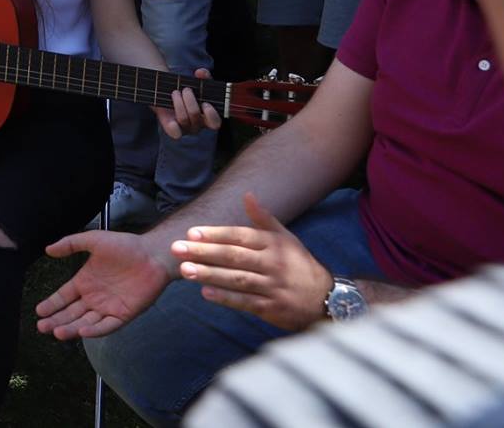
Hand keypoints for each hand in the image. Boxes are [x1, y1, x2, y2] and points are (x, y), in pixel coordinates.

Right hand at [35, 229, 173, 339]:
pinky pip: (107, 325)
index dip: (52, 304)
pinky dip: (95, 330)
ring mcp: (108, 307)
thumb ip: (71, 244)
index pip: (63, 297)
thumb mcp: (94, 240)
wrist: (152, 255)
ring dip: (71, 328)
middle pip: (71, 313)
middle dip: (56, 321)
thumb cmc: (125, 246)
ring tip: (57, 332)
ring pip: (85, 322)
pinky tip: (82, 331)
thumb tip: (48, 249)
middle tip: (42, 327)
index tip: (38, 311)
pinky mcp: (123, 315)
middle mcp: (94, 297)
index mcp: (85, 282)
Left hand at [152, 67, 222, 138]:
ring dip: (179, 104)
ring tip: (175, 92)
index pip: (215, 123)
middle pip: (196, 117)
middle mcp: (198, 124)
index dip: (212, 115)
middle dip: (191, 103)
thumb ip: (203, 76)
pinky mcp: (172, 128)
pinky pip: (175, 132)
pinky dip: (174, 128)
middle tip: (186, 90)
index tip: (206, 104)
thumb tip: (201, 72)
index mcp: (208, 116)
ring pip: (184, 120)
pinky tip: (172, 122)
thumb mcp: (198, 82)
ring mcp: (185, 128)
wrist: (168, 92)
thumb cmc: (189, 89)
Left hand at [170, 193, 331, 331]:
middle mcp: (272, 263)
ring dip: (209, 274)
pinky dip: (226, 298)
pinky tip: (205, 293)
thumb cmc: (298, 264)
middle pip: (234, 256)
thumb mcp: (286, 238)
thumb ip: (263, 218)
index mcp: (273, 244)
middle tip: (177, 249)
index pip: (240, 236)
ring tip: (185, 270)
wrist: (326, 298)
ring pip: (237, 279)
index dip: (215, 234)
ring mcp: (272, 287)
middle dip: (204, 252)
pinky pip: (246, 302)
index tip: (191, 233)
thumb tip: (247, 195)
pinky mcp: (272, 308)